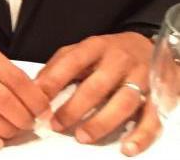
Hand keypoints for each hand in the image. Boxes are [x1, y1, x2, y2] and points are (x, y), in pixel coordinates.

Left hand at [35, 32, 159, 155]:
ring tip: (82, 136)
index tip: (37, 98)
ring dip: (101, 122)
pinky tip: (127, 147)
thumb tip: (36, 85)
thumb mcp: (81, 50)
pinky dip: (140, 135)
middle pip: (96, 86)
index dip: (54, 79)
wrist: (145, 47)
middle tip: (56, 124)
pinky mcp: (157, 96)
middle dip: (74, 107)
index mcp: (95, 46)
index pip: (72, 61)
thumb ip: (59, 65)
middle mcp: (118, 61)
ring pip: (123, 102)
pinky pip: (151, 118)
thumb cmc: (106, 52)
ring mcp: (140, 78)